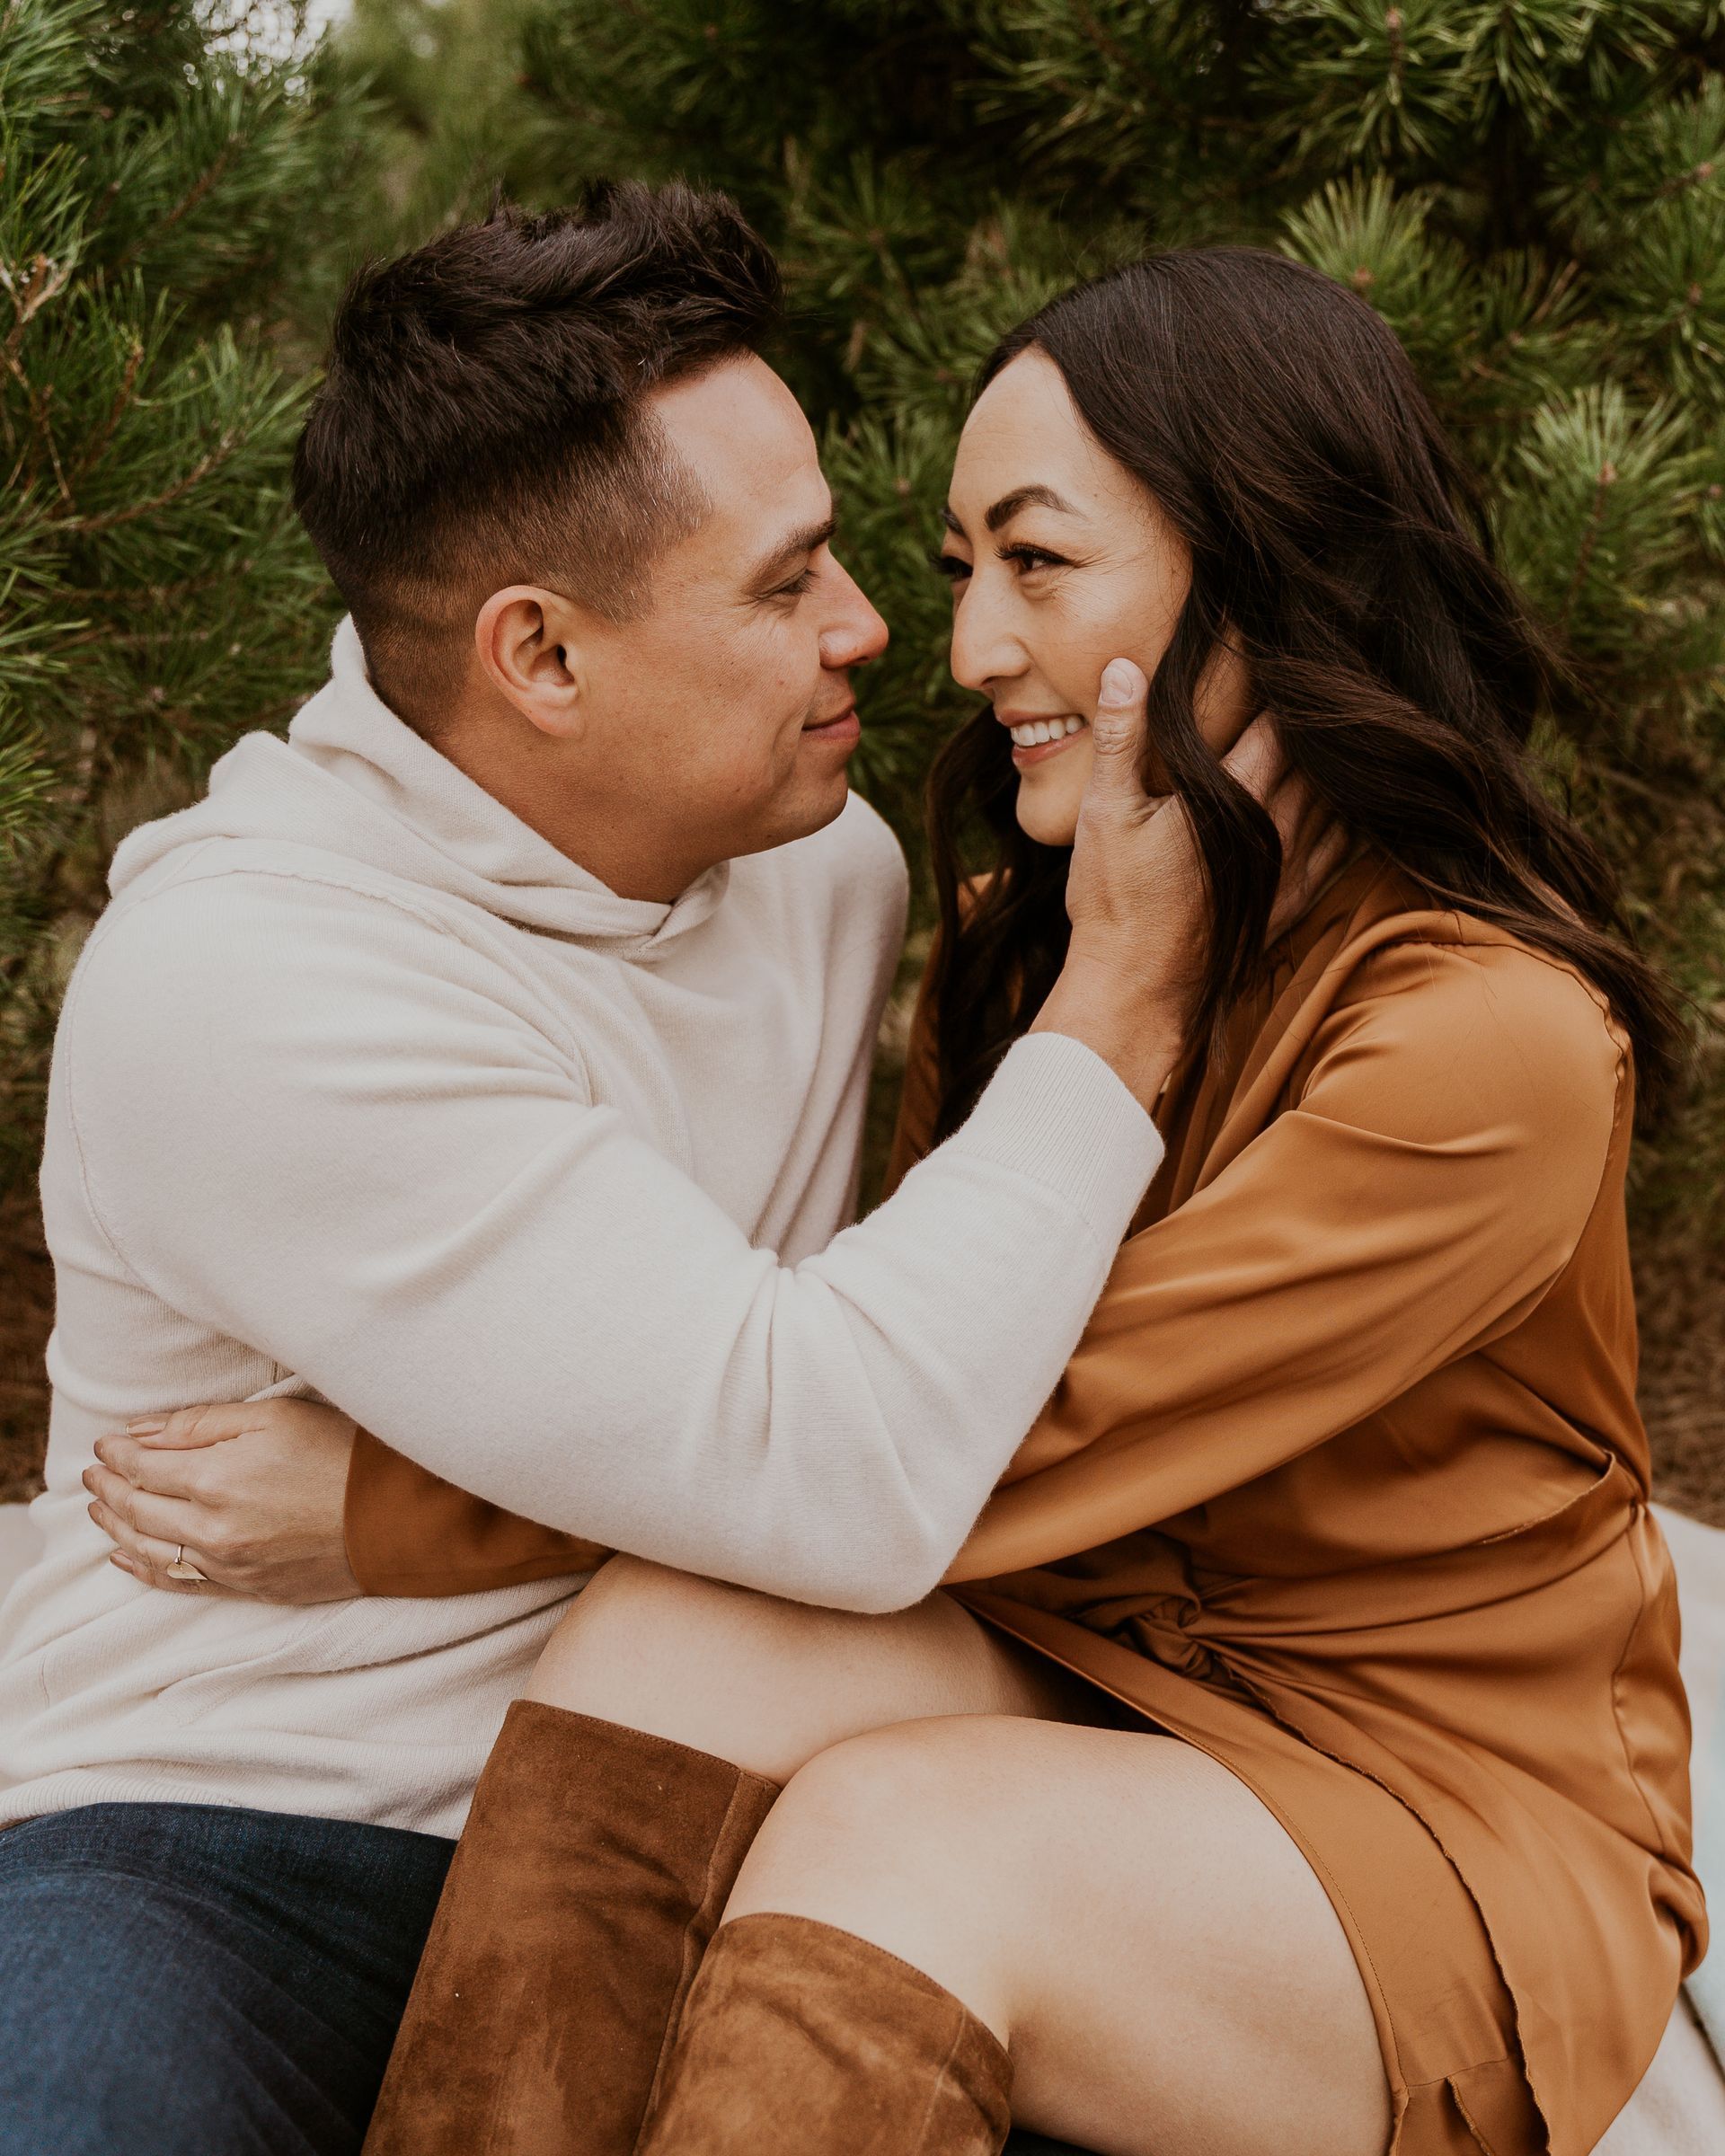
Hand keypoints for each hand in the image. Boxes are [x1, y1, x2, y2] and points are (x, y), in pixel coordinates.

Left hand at [83, 1398, 360, 1602]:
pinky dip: (143, 1569)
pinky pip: (178, 1583)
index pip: (143, 1466)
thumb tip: (140, 1433)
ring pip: (148, 1549)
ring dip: (116, 1526)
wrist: (397, 1519)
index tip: (105, 1441)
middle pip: (137, 1509)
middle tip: (92, 1472)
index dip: (117, 1453)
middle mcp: (212, 1528)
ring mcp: (227, 1564)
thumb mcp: (276, 1417)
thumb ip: (201, 1424)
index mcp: (216, 1478)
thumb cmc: (342, 1455)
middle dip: (108, 1488)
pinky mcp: (246, 1588)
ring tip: (98, 1507)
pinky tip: (124, 1556)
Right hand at [1032, 659, 1340, 1104]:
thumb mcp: (1104, 812)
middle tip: (1338, 666)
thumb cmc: (1113, 903)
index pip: (1280, 719)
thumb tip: (1123, 667)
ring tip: (1357, 722)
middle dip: (1325, 713)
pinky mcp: (1293, 901)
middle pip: (1320, 754)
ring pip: (1339, 798)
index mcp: (1232, 797)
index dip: (1290, 677)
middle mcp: (1276, 828)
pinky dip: (1354, 816)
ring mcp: (1290, 868)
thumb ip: (1121, 736)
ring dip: (1346, 761)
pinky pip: (1343, 849)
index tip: (1296, 638)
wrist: (1136, 992)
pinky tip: (1360, 798)